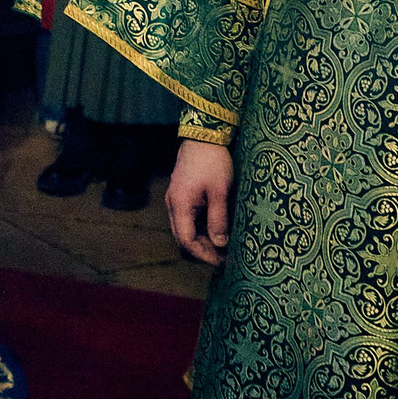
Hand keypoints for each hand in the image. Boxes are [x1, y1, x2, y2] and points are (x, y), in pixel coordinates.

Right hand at [167, 139, 233, 264]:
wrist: (203, 136)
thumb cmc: (212, 162)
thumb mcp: (220, 192)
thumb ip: (218, 219)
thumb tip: (220, 244)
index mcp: (180, 205)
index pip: (186, 241)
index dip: (203, 255)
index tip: (221, 262)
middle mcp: (173, 204)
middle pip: (182, 238)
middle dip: (202, 250)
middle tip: (224, 257)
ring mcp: (175, 199)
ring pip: (184, 229)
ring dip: (201, 240)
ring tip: (223, 245)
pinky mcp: (181, 195)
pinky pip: (186, 219)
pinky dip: (199, 229)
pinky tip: (215, 229)